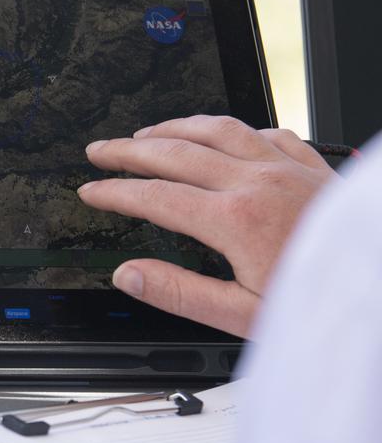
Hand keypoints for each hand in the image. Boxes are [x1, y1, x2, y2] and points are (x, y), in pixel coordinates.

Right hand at [77, 115, 335, 336]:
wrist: (381, 288)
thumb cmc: (321, 302)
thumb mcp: (243, 316)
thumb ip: (179, 293)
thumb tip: (128, 275)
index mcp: (236, 220)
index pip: (155, 197)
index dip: (115, 191)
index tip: (91, 190)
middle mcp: (259, 182)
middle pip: (176, 151)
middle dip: (129, 149)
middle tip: (100, 151)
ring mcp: (288, 168)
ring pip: (219, 129)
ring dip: (175, 127)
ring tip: (147, 132)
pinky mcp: (314, 166)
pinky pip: (266, 132)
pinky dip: (234, 129)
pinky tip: (225, 135)